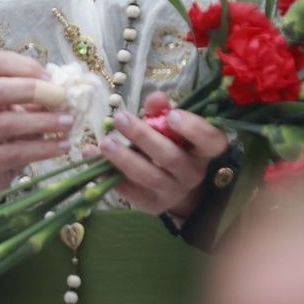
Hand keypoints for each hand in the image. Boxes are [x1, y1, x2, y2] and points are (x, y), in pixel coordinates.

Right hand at [0, 51, 74, 218]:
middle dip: (33, 90)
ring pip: (6, 123)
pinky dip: (42, 149)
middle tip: (63, 97)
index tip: (52, 78)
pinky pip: (13, 153)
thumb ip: (36, 102)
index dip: (26, 66)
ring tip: (69, 123)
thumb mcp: (18, 116)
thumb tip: (69, 91)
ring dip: (43, 121)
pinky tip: (62, 147)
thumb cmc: (3, 142)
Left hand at [98, 90, 228, 218]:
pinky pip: (130, 192)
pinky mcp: (152, 205)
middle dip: (144, 137)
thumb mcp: (171, 126)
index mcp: (204, 150)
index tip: (172, 115)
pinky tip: (94, 159)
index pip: (210, 141)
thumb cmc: (173, 146)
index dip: (193, 129)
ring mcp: (173, 193)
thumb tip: (157, 98)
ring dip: (124, 159)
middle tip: (120, 119)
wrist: (175, 187)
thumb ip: (163, 111)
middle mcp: (192, 174)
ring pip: (150, 177)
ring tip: (104, 143)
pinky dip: (109, 175)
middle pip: (171, 157)